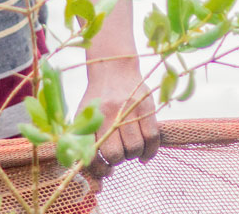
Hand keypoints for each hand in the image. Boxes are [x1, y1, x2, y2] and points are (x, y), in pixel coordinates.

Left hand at [80, 60, 159, 177]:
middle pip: (116, 154)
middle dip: (118, 160)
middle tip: (119, 153)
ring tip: (131, 149)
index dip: (100, 169)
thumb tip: (96, 170)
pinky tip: (145, 154)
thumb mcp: (86, 116)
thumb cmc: (98, 99)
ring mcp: (129, 110)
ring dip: (134, 155)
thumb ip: (87, 140)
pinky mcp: (146, 107)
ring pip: (135, 148)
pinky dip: (150, 151)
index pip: (93, 154)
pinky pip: (152, 137)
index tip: (106, 171)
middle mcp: (108, 115)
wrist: (113, 68)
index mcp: (90, 119)